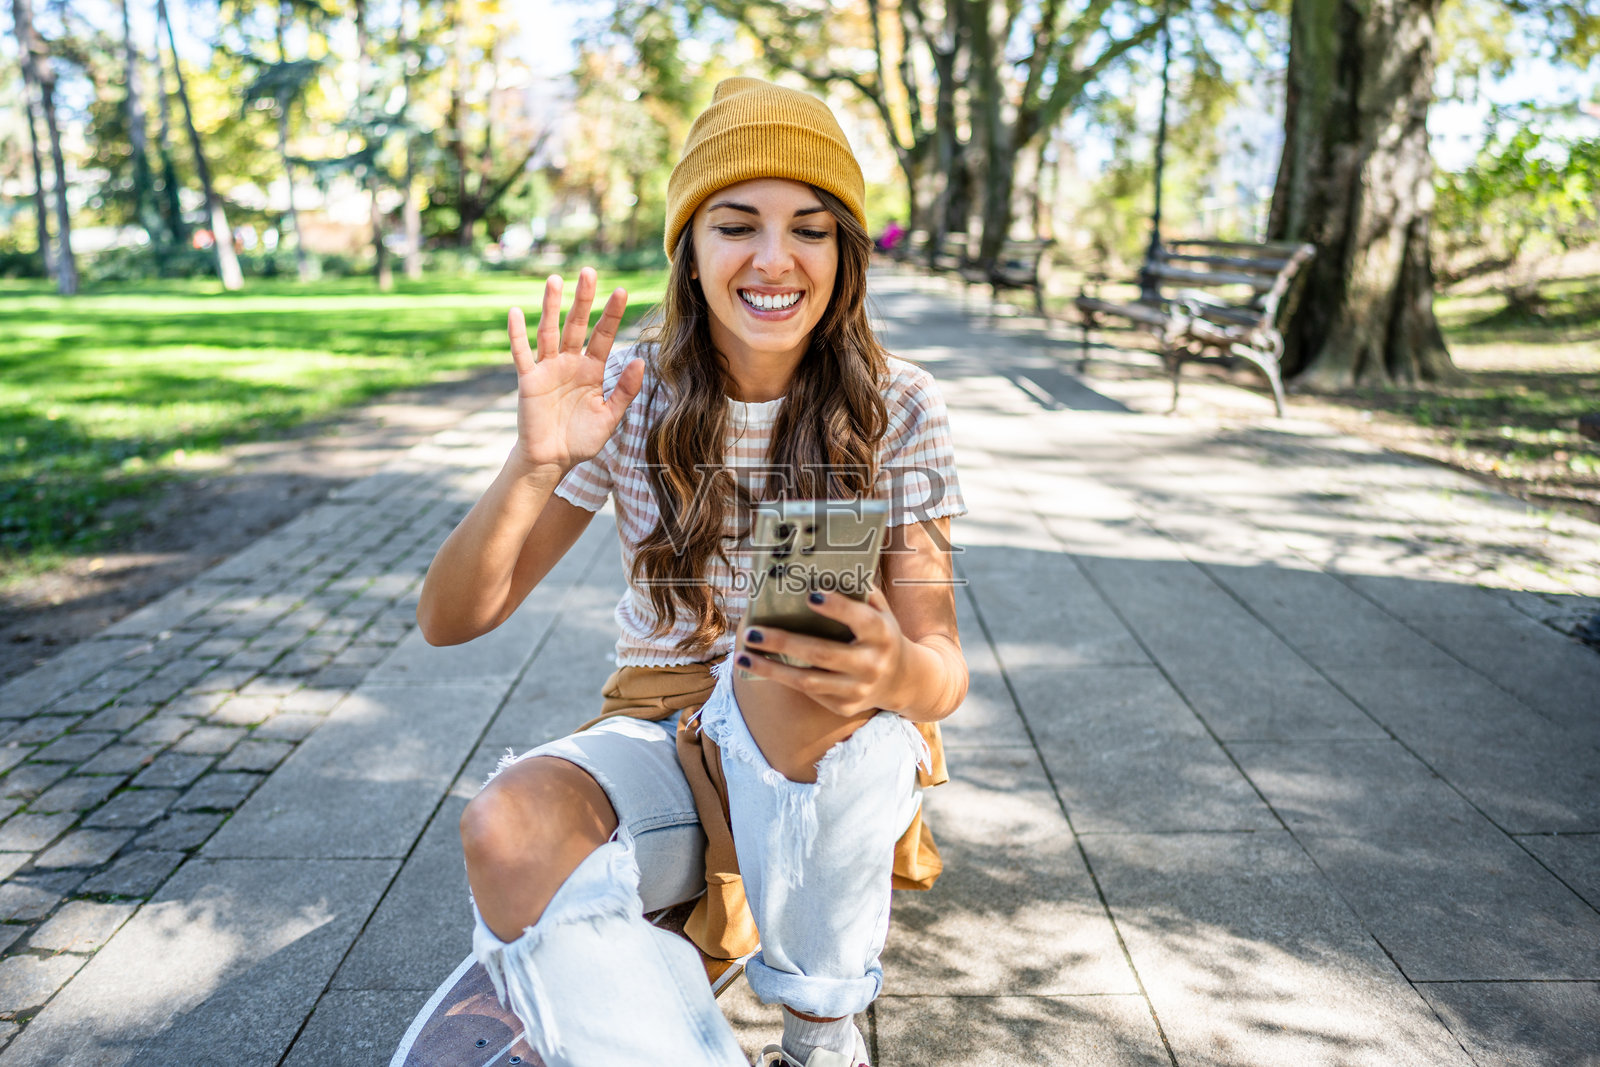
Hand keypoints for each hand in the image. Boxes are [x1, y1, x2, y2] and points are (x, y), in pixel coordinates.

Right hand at [507, 267, 644, 476]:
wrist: (552, 460)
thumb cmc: (581, 440)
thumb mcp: (610, 417)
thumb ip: (625, 391)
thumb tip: (641, 362)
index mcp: (592, 370)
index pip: (604, 336)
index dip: (612, 315)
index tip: (622, 291)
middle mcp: (570, 363)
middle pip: (576, 325)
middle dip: (583, 299)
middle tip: (589, 272)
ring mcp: (548, 369)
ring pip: (549, 331)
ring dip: (551, 307)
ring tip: (555, 280)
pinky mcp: (529, 380)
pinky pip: (522, 354)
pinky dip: (518, 334)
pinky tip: (516, 312)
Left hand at [734, 588, 909, 717]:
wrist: (902, 679)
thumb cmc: (879, 632)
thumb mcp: (879, 610)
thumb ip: (857, 591)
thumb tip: (817, 569)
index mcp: (882, 633)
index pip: (860, 620)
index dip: (837, 608)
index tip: (810, 595)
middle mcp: (872, 664)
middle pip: (822, 653)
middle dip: (783, 643)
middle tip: (751, 632)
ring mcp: (858, 689)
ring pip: (808, 681)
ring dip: (771, 670)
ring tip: (743, 656)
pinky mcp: (845, 707)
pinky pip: (810, 692)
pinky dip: (784, 678)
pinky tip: (761, 666)